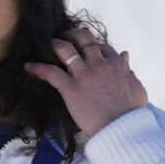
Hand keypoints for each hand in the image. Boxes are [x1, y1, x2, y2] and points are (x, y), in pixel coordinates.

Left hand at [24, 28, 147, 137]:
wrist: (122, 129)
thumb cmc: (131, 113)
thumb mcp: (136, 87)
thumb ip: (128, 70)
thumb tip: (125, 56)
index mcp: (116, 64)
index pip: (102, 46)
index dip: (93, 46)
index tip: (86, 49)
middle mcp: (100, 64)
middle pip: (84, 38)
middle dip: (72, 34)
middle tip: (65, 36)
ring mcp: (84, 75)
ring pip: (65, 49)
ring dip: (54, 44)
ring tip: (47, 43)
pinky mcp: (71, 88)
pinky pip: (50, 72)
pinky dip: (37, 68)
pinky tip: (28, 66)